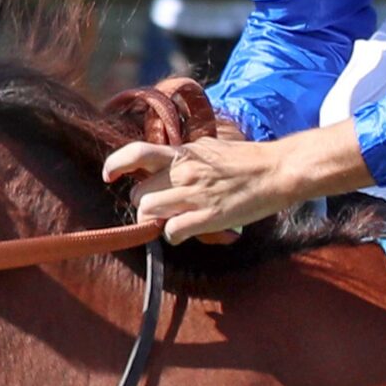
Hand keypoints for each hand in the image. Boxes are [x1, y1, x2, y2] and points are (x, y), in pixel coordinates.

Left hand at [105, 137, 305, 243]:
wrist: (277, 170)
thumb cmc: (247, 160)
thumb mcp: (209, 149)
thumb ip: (185, 156)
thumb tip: (168, 162)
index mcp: (183, 154)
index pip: (136, 153)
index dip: (115, 164)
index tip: (108, 175)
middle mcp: (183, 172)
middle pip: (139, 194)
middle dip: (144, 205)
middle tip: (159, 208)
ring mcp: (194, 194)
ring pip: (148, 213)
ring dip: (155, 221)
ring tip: (171, 220)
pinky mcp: (207, 216)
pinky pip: (172, 232)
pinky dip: (173, 236)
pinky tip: (186, 231)